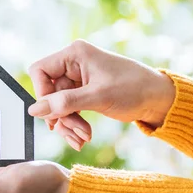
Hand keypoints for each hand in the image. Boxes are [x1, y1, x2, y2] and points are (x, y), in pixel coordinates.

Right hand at [28, 40, 175, 149]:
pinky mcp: (83, 92)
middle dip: (61, 116)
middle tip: (76, 132)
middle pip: (49, 92)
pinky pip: (67, 110)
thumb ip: (64, 103)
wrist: (159, 99)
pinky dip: (73, 125)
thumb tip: (34, 110)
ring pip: (57, 105)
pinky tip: (83, 138)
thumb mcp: (98, 97)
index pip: (40, 71)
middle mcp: (73, 63)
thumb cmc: (134, 90)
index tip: (54, 114)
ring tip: (83, 138)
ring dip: (68, 124)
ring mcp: (78, 79)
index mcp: (75, 54)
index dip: (42, 94)